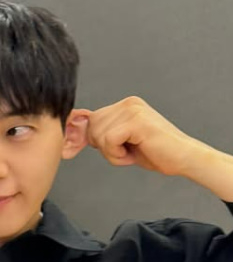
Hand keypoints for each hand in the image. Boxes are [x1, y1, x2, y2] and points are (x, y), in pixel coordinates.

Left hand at [73, 95, 203, 176]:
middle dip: (105, 147)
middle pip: (92, 128)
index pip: (92, 120)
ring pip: (99, 136)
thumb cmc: (155, 152)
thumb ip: (104, 133)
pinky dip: (117, 155)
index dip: (98, 140)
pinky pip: (108, 141)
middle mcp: (128, 103)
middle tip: (128, 151)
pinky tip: (134, 153)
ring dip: (112, 153)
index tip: (117, 149)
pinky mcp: (136, 121)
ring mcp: (133, 110)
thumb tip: (78, 132)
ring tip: (134, 151)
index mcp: (125, 105)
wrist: (183, 158)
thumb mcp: (123, 140)